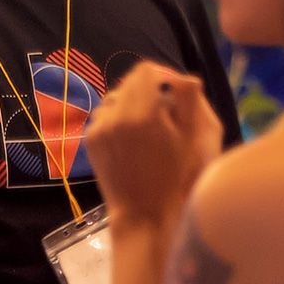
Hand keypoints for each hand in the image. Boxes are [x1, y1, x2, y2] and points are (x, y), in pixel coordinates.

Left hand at [85, 63, 223, 226]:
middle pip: (130, 82)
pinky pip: (104, 115)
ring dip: (130, 103)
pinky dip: (116, 119)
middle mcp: (117, 115)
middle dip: (147, 89)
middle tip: (162, 110)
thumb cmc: (175, 178)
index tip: (172, 90)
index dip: (162, 75)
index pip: (147, 71)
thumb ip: (189, 100)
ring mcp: (100, 128)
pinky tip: (130, 139)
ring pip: (115, 97)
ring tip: (146, 126)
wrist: (143, 212)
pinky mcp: (91, 140)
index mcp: (144, 113)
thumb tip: (184, 77)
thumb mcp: (192, 138)